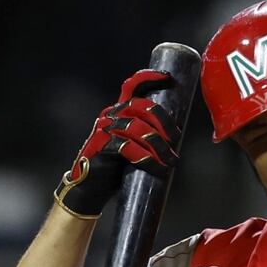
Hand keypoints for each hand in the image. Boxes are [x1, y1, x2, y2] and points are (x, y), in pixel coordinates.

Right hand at [53, 69, 180, 218]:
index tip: (168, 77)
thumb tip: (174, 138)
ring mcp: (105, 129)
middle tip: (176, 140)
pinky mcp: (102, 145)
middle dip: (165, 122)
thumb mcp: (132, 146)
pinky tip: (158, 168)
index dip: (149, 78)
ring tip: (171, 161)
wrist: (90, 189)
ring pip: (140, 129)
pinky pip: (131, 148)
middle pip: (143, 106)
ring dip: (160, 146)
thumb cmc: (114, 168)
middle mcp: (110, 115)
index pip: (131, 87)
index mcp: (118, 111)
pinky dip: (148, 159)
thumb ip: (145, 136)